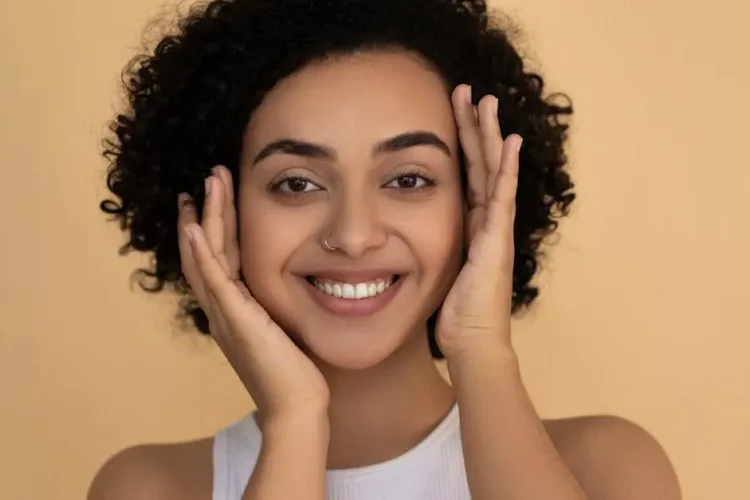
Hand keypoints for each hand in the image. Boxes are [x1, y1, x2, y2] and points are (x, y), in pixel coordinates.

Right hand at [177, 166, 329, 421]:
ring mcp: (225, 314)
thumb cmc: (294, 373)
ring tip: (204, 185)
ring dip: (204, 218)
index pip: (220, 259)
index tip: (214, 198)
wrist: (295, 406)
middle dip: (207, 212)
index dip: (216, 227)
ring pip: (206, 256)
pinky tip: (195, 225)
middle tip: (207, 178)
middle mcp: (221, 309)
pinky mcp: (236, 319)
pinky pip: (214, 279)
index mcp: (233, 310)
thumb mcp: (282, 330)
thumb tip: (289, 289)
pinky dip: (201, 251)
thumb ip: (275, 308)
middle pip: (206, 251)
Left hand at [436, 85, 521, 358]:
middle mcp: (487, 222)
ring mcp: (496, 230)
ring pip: (494, 172)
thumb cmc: (456, 314)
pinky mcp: (497, 242)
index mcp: (471, 225)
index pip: (467, 174)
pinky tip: (508, 143)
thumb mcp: (436, 271)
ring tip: (487, 102)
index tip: (453, 112)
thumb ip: (426, 249)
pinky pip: (502, 198)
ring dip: (489, 136)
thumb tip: (398, 241)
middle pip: (482, 163)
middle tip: (469, 92)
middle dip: (475, 127)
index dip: (461, 142)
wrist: (473, 343)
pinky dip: (507, 170)